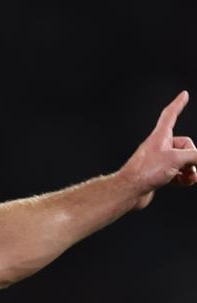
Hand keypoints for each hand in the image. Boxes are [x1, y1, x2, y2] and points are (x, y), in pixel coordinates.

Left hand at [118, 90, 196, 208]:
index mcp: (160, 136)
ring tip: (190, 179)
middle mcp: (158, 146)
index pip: (170, 115)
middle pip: (184, 145)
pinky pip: (176, 172)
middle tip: (190, 168)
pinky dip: (183, 177)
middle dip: (192, 158)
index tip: (183, 94)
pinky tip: (184, 183)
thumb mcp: (177, 159)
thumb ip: (195, 156)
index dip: (178, 104)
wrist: (129, 190)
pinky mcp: (157, 174)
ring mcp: (158, 160)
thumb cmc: (147, 172)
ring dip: (190, 170)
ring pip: (182, 161)